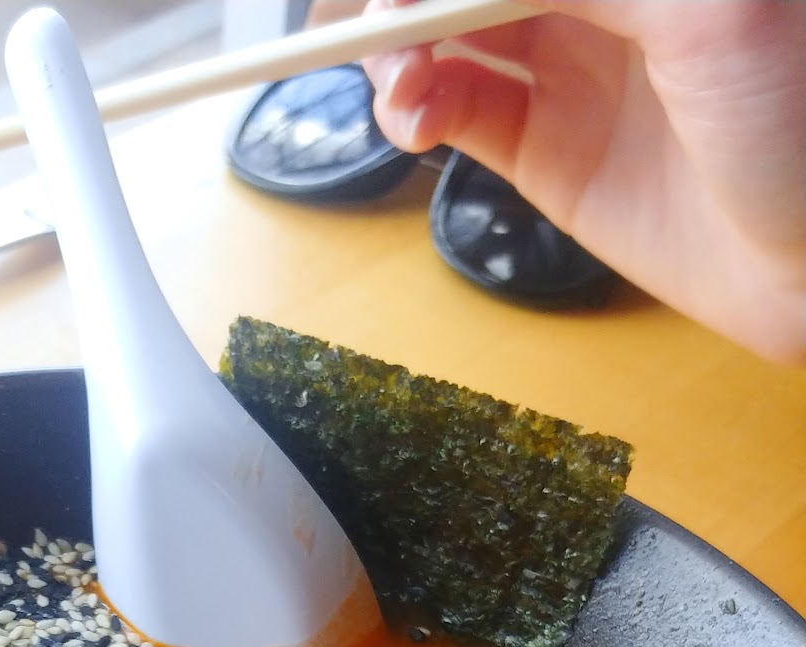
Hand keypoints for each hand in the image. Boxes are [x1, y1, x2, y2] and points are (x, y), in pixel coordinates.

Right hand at [342, 0, 805, 362]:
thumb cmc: (799, 117)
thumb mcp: (703, 9)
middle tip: (370, 27)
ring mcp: (571, 64)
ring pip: (446, 32)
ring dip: (397, 49)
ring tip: (395, 88)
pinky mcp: (547, 147)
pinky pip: (456, 107)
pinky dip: (415, 107)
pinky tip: (410, 120)